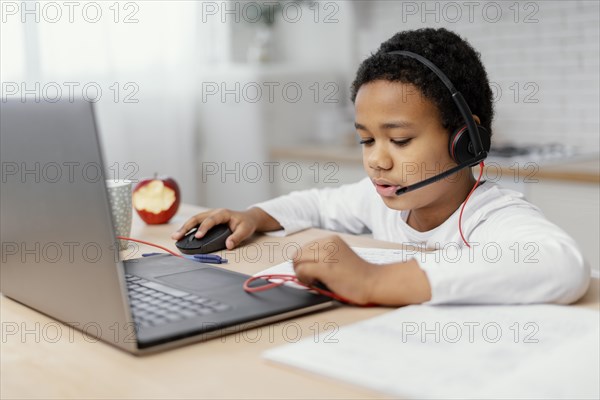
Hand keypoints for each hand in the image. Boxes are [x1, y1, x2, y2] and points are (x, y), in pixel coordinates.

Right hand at [170, 208, 258, 249]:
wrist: (248, 218)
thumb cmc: (246, 223)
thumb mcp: (245, 230)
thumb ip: (237, 238)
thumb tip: (229, 245)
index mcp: (223, 213)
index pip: (210, 220)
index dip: (203, 228)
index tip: (198, 237)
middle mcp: (214, 212)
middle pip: (197, 218)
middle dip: (186, 227)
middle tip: (177, 236)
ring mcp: (210, 216)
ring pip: (194, 220)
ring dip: (184, 228)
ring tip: (175, 237)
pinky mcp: (208, 220)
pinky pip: (196, 223)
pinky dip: (188, 229)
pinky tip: (181, 235)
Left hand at [292, 235, 432, 305]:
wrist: (373, 282)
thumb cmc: (357, 274)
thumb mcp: (339, 256)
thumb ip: (323, 255)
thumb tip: (300, 263)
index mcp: (331, 239)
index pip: (304, 248)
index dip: (303, 261)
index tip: (310, 271)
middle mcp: (327, 243)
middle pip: (297, 253)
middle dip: (299, 267)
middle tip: (309, 278)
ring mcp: (326, 254)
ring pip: (297, 261)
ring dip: (300, 273)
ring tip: (312, 281)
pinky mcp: (325, 267)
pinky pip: (301, 270)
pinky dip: (303, 278)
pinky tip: (314, 283)